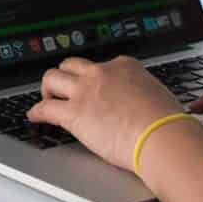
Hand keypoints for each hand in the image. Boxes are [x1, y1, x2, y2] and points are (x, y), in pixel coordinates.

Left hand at [27, 57, 185, 171]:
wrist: (162, 136)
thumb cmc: (168, 124)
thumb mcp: (158, 97)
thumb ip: (143, 97)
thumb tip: (145, 107)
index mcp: (125, 66)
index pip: (102, 65)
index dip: (94, 77)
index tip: (93, 86)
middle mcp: (102, 73)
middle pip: (72, 65)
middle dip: (66, 75)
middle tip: (64, 88)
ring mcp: (85, 91)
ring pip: (52, 78)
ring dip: (47, 88)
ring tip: (46, 98)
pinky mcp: (73, 113)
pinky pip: (45, 107)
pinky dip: (36, 112)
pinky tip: (34, 117)